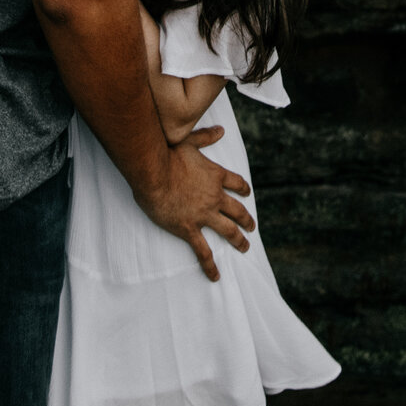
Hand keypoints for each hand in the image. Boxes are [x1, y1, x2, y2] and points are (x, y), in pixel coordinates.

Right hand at [133, 127, 253, 280]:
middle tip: (252, 227)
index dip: (243, 189)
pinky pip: (203, 251)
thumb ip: (205, 137)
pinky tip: (216, 276)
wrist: (153, 173)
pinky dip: (210, 265)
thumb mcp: (188, 141)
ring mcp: (203, 214)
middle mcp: (214, 197)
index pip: (236, 183)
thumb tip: (220, 130)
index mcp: (215, 176)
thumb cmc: (167, 154)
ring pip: (228, 230)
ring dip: (238, 240)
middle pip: (237, 210)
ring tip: (245, 247)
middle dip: (247, 219)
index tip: (247, 194)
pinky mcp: (189, 229)